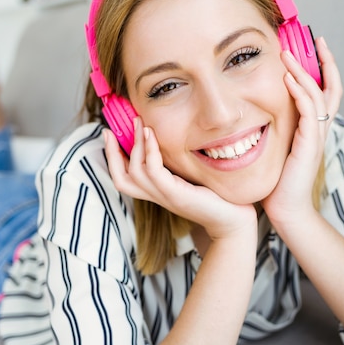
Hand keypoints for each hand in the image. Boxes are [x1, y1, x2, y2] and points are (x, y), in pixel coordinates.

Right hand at [104, 118, 256, 239]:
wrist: (235, 220)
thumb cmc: (218, 196)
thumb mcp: (191, 175)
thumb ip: (177, 162)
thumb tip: (167, 137)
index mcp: (157, 192)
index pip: (123, 178)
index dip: (111, 157)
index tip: (108, 133)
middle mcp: (157, 196)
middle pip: (121, 178)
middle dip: (112, 152)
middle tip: (114, 127)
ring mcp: (165, 197)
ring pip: (135, 172)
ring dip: (135, 145)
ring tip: (140, 123)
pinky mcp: (176, 195)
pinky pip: (154, 171)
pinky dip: (150, 151)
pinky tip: (152, 134)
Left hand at [262, 37, 342, 228]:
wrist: (286, 208)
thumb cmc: (279, 181)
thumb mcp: (279, 148)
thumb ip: (278, 129)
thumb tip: (260, 112)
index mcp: (314, 128)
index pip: (326, 92)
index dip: (324, 69)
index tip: (315, 47)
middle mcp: (320, 129)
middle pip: (332, 88)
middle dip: (326, 62)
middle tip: (317, 39)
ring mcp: (317, 136)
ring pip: (319, 95)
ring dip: (305, 72)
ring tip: (291, 54)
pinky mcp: (309, 145)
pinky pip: (308, 112)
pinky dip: (299, 93)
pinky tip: (287, 79)